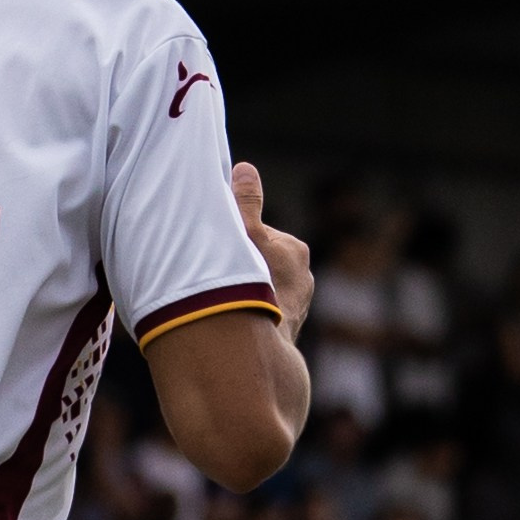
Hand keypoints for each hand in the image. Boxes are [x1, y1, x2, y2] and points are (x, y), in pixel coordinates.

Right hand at [232, 164, 311, 337]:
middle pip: (261, 261)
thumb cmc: (255, 286)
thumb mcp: (246, 235)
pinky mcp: (284, 332)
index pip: (260, 234)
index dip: (235, 239)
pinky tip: (233, 320)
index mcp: (295, 252)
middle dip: (241, 266)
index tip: (218, 250)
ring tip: (223, 299)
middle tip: (217, 275)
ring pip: (262, 288)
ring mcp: (295, 308)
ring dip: (245, 291)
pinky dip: (249, 313)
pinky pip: (262, 312)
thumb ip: (245, 204)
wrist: (261, 349)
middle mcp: (302, 279)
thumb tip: (245, 170)